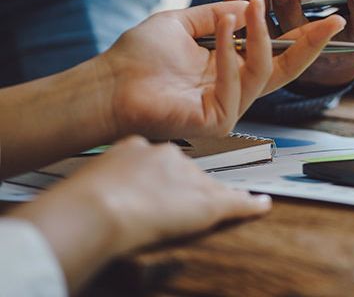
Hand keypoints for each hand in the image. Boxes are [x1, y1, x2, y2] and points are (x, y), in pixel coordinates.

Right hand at [10, 136, 270, 292]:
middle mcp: (171, 157)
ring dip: (208, 197)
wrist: (100, 207)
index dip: (159, 174)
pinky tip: (262, 205)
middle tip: (168, 205)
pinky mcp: (208, 203)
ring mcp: (191, 178)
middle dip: (183, 186)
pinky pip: (237, 202)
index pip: (161, 158)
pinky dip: (251, 205)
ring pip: (209, 186)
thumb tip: (100, 187)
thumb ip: (107, 174)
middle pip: (187, 171)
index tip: (153, 184)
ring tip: (198, 213)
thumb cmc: (87, 197)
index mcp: (140, 146)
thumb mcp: (94, 175)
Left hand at [97, 0, 344, 138]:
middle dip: (312, 44)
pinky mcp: (218, 120)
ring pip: (265, 71)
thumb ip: (219, 14)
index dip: (301, 34)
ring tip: (254, 4)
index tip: (321, 13)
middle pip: (287, 69)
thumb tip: (250, 3)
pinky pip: (238, 83)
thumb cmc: (138, 57)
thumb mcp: (185, 24)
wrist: (107, 84)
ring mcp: (230, 107)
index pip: (276, 52)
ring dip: (262, 34)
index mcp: (231, 68)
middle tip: (332, 20)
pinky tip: (225, 26)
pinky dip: (232, 52)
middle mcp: (236, 89)